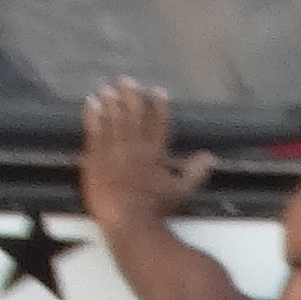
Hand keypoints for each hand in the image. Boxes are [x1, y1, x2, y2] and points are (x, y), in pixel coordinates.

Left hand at [80, 79, 208, 229]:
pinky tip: (91, 103)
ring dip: (110, 101)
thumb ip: (195, 172)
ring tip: (108, 87)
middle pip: (132, 115)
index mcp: (155, 152)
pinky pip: (93, 130)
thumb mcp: (181, 191)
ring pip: (112, 119)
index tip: (157, 91)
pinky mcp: (94, 157)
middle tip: (127, 79)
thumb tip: (209, 156)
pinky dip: (92, 115)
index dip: (158, 105)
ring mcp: (112, 150)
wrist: (126, 219)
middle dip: (130, 96)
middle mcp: (134, 146)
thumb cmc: (155, 208)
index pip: (158, 122)